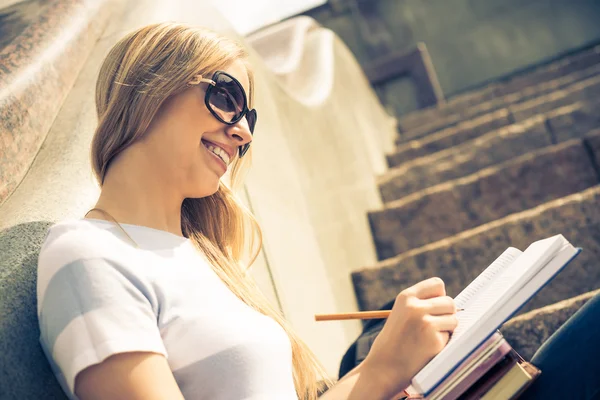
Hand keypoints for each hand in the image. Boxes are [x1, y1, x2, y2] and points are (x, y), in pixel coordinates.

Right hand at [360, 277, 457, 397]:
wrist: (383, 368)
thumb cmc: (394, 342)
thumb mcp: (401, 314)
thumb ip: (421, 304)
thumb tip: (451, 303)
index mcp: (406, 297)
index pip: (437, 284)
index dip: (439, 296)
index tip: (434, 308)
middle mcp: (416, 307)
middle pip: (449, 302)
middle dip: (446, 314)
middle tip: (432, 328)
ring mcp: (426, 323)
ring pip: (453, 319)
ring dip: (446, 329)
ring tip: (427, 339)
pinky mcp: (434, 340)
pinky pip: (450, 337)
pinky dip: (442, 343)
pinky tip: (426, 349)